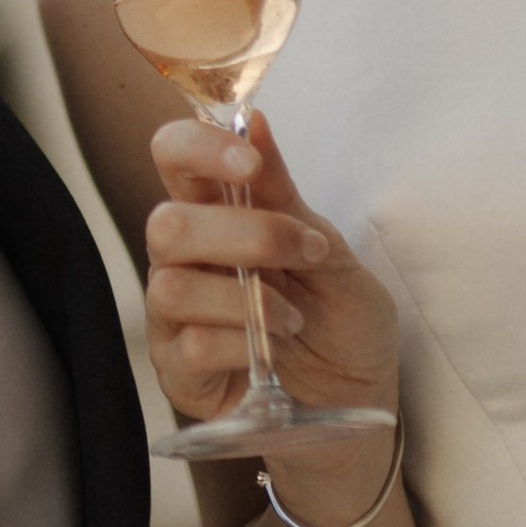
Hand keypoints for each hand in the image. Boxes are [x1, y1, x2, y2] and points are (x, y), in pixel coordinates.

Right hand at [143, 110, 400, 465]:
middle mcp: (185, 260)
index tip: (247, 162)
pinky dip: (240, 344)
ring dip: (245, 298)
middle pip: (166, 224)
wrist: (359, 404)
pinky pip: (189, 346)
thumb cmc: (342, 322)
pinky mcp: (181, 372)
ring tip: (293, 318)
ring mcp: (175, 318)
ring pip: (170, 286)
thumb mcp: (331, 255)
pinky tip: (271, 354)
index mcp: (218, 215)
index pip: (174, 157)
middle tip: (304, 252)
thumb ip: (286, 199)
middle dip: (242, 234)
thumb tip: (255, 122)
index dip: (197, 147)